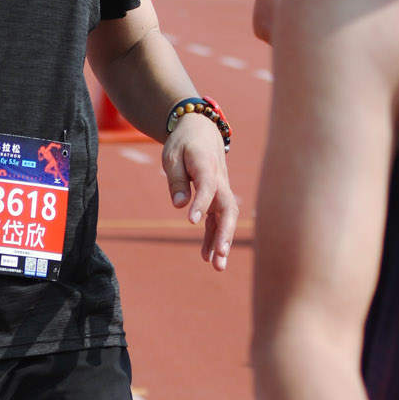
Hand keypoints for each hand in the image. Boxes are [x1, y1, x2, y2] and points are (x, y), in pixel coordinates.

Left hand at [163, 112, 236, 269]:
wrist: (202, 132)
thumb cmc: (183, 144)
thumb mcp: (171, 156)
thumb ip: (176, 180)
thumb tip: (179, 205)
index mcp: (206, 164)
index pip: (207, 186)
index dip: (201, 203)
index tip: (191, 222)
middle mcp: (219, 180)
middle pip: (227, 207)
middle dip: (224, 232)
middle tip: (219, 254)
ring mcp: (221, 190)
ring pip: (226, 218)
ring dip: (223, 242)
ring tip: (217, 266)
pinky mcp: (217, 198)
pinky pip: (218, 220)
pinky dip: (214, 237)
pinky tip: (208, 257)